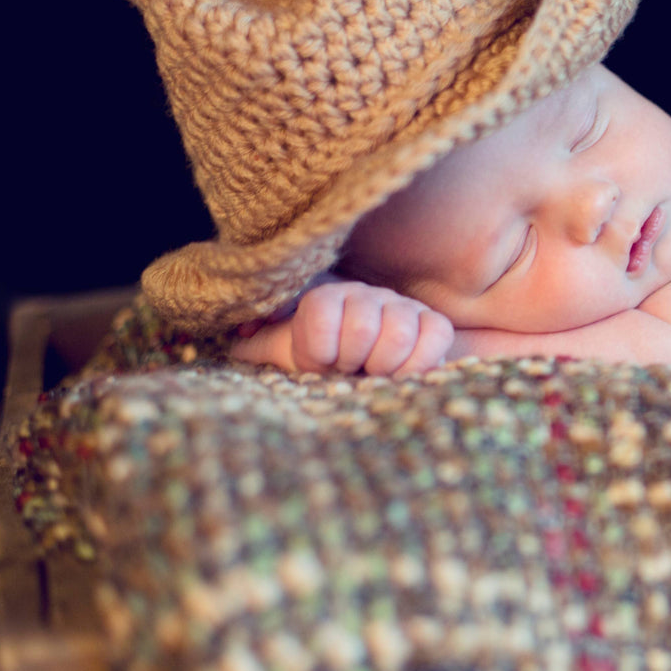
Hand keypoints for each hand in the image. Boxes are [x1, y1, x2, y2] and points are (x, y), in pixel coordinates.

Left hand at [229, 281, 453, 377]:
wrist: (368, 376)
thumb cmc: (325, 367)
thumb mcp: (288, 355)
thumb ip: (263, 346)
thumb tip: (234, 343)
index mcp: (327, 297)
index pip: (320, 315)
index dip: (318, 352)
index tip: (319, 365)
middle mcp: (366, 294)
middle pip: (361, 326)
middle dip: (353, 361)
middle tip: (349, 371)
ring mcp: (404, 307)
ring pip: (398, 333)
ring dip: (384, 366)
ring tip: (374, 374)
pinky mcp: (435, 324)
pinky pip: (434, 336)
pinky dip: (418, 363)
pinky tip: (401, 375)